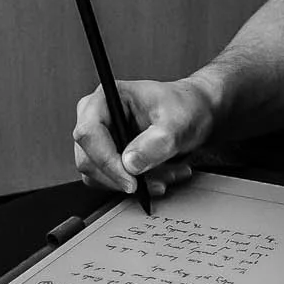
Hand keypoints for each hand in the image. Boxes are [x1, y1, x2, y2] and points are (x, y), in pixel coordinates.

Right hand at [71, 76, 216, 196]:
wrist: (194, 113)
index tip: (132, 181)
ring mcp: (98, 139)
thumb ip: (156, 142)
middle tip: (161, 181)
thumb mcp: (178, 122)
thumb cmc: (185, 107)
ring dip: (136, 184)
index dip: (107, 161)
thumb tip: (130, 164)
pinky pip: (111, 181)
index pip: (89, 134)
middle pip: (89, 160)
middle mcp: (95, 117)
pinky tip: (163, 176)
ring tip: (170, 175)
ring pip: (99, 176)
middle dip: (125, 177)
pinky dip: (138, 185)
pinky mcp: (106, 157)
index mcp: (105, 98)